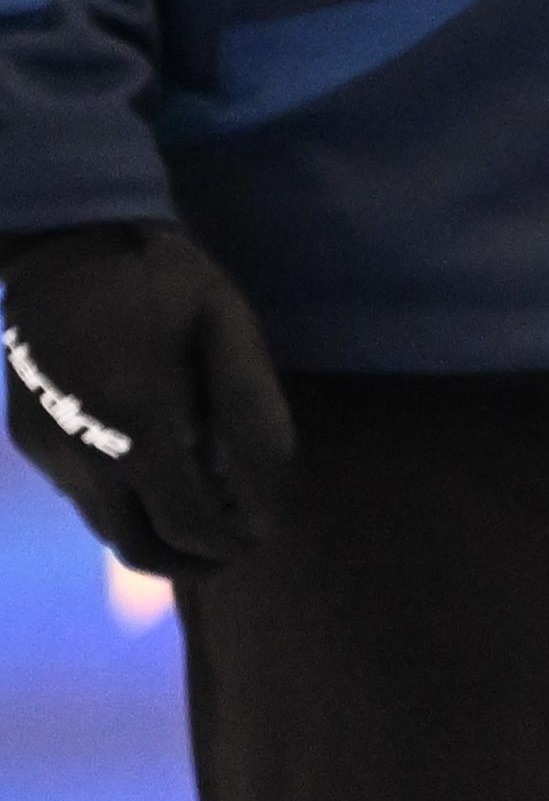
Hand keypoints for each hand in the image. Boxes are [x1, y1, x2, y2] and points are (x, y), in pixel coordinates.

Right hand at [1, 225, 296, 576]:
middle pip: (141, 550)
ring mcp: (48, 447)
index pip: (187, 529)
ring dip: (157, 532)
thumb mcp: (228, 330)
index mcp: (135, 425)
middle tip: (231, 539)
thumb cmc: (161, 281)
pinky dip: (124, 502)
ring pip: (108, 530)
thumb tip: (267, 496)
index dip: (230, 544)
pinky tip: (152, 466)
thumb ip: (254, 414)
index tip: (257, 532)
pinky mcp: (29, 438)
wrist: (63, 241)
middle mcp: (82, 450)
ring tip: (199, 504)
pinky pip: (83, 497)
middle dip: (192, 558)